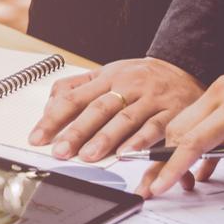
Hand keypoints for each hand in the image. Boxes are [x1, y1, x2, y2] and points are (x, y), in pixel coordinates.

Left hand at [29, 57, 203, 161]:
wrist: (185, 67)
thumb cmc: (141, 76)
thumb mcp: (108, 73)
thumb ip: (78, 87)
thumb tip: (50, 107)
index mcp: (108, 77)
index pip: (74, 97)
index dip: (54, 118)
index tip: (38, 137)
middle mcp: (128, 86)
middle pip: (98, 109)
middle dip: (77, 132)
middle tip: (60, 151)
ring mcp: (150, 99)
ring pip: (125, 119)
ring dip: (105, 139)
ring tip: (88, 155)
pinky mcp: (172, 112)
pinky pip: (155, 128)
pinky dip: (140, 142)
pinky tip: (126, 153)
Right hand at [136, 48, 223, 197]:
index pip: (195, 141)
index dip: (175, 167)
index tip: (161, 185)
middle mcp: (221, 94)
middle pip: (177, 130)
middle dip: (165, 161)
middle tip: (164, 184)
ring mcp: (217, 89)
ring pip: (182, 123)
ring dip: (177, 151)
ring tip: (182, 176)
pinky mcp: (219, 90)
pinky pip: (197, 118)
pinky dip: (193, 140)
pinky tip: (201, 161)